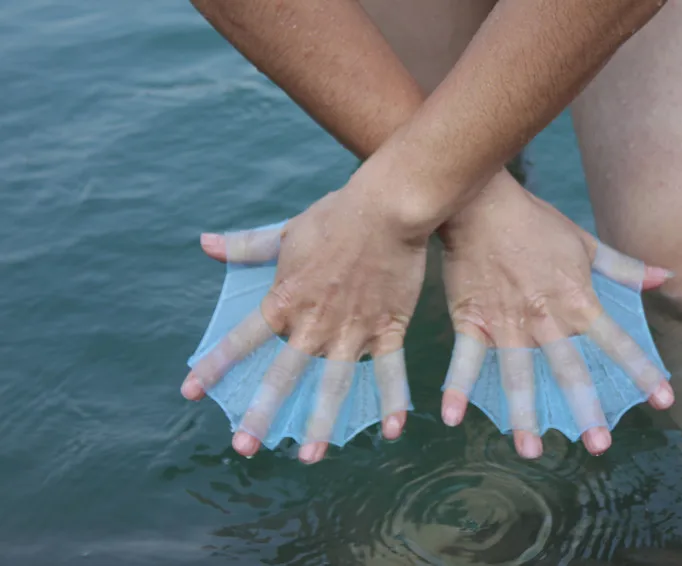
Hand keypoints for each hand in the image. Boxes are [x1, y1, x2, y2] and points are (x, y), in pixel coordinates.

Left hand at [181, 185, 426, 463]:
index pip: (242, 339)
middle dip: (260, 412)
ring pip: (333, 385)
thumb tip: (203, 243)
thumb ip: (247, 246)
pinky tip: (391, 432)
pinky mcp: (386, 330)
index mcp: (285, 299)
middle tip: (243, 446)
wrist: (385, 210)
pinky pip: (390, 372)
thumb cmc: (335, 217)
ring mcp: (351, 330)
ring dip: (320, 424)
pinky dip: (391, 401)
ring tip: (309, 457)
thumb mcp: (287, 232)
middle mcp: (313, 323)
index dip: (214, 366)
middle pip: (283, 375)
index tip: (190, 391)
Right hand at [438, 171, 674, 458]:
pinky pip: (465, 359)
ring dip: (523, 414)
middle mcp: (545, 317)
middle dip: (586, 409)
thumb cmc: (535, 223)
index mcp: (577, 298)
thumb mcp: (585, 242)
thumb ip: (623, 267)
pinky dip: (457, 387)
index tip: (664, 400)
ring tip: (530, 450)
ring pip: (518, 374)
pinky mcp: (472, 321)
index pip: (616, 342)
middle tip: (599, 446)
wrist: (482, 205)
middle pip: (569, 370)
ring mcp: (507, 322)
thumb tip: (666, 277)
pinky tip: (452, 418)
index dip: (642, 370)